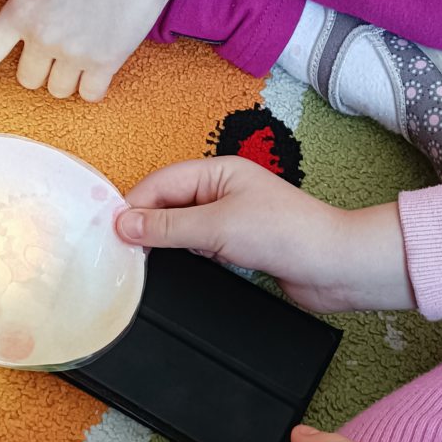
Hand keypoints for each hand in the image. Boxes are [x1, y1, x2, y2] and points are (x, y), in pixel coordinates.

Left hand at [0, 0, 181, 100]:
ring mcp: (74, 52)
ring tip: (85, 54)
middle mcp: (42, 36)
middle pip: (28, 79)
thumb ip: (33, 6)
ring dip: (69, 78)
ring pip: (59, 90)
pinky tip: (102, 67)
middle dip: (42, 69)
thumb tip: (31, 37)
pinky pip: (90, 94)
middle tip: (60, 53)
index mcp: (22, 9)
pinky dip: (94, 86)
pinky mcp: (105, 62)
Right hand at [116, 155, 414, 312]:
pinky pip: (198, 247)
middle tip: (115, 249)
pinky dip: (181, 256)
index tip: (107, 231)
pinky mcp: (239, 246)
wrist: (334, 268)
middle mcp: (223, 190)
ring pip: (181, 227)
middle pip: (168, 202)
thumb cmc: (288, 234)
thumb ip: (168, 227)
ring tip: (135, 261)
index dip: (132, 205)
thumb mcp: (218, 228)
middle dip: (143, 223)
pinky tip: (169, 270)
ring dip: (161, 242)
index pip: (161, 182)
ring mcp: (231, 219)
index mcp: (219, 171)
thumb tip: (124, 224)